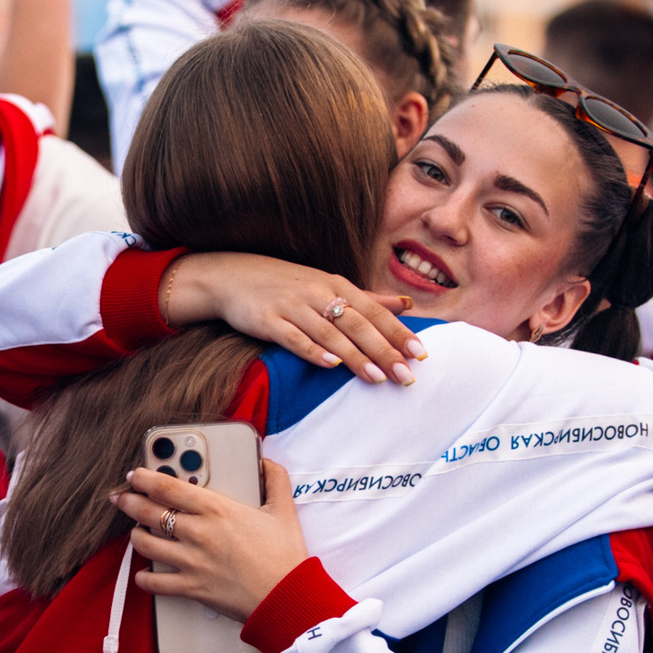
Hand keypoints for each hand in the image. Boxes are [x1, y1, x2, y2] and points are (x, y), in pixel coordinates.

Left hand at [114, 460, 308, 623]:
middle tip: (121, 498)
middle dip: (129, 502)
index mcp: (217, 509)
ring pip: (146, 544)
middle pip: (150, 512)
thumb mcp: (284, 510)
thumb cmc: (286, 556)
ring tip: (134, 532)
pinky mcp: (192, 587)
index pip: (168, 487)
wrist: (288, 597)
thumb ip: (274, 481)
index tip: (135, 475)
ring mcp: (192, 561)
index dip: (144, 478)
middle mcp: (198, 532)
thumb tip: (267, 462)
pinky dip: (145, 578)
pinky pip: (156, 583)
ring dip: (135, 536)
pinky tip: (143, 574)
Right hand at [164, 252, 421, 382]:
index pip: (373, 310)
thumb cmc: (286, 283)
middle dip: (383, 350)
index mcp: (336, 284)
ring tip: (376, 377)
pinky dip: (312, 350)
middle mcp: (318, 293)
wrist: (232, 276)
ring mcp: (292, 306)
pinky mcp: (268, 320)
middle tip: (405, 374)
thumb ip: (367, 298)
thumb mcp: (328, 284)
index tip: (419, 352)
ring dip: (354, 355)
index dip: (397, 332)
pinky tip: (329, 364)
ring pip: (330, 333)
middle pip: (357, 324)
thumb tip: (405, 305)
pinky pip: (293, 337)